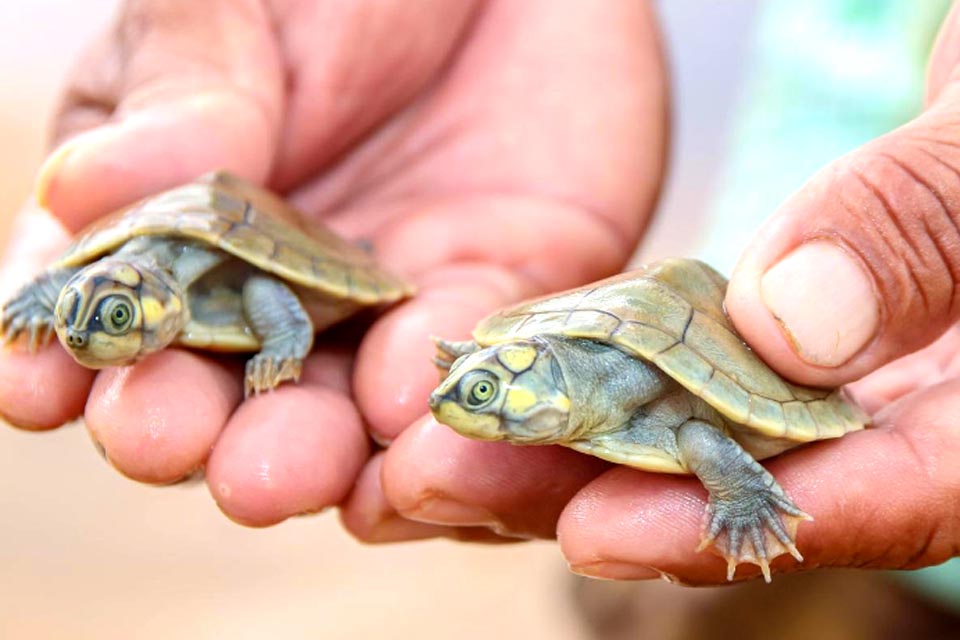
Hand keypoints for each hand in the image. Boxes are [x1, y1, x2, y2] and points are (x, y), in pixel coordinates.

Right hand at [0, 0, 665, 528]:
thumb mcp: (235, 11)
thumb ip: (176, 96)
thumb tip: (85, 192)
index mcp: (180, 229)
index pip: (118, 311)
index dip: (73, 359)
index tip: (41, 387)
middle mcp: (275, 299)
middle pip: (227, 402)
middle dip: (199, 434)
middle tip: (181, 442)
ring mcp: (383, 318)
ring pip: (344, 428)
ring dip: (314, 461)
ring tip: (287, 469)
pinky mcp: (490, 307)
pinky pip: (464, 379)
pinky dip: (439, 417)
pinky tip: (415, 425)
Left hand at [374, 6, 959, 581]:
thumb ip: (922, 212)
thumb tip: (791, 323)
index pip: (908, 484)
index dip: (763, 518)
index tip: (609, 534)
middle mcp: (920, 392)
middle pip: (780, 481)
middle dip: (622, 498)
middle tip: (475, 493)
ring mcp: (850, 361)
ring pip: (722, 433)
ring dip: (592, 451)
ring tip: (455, 455)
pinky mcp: (786, 321)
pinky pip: (697, 365)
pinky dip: (614, 377)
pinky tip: (524, 376)